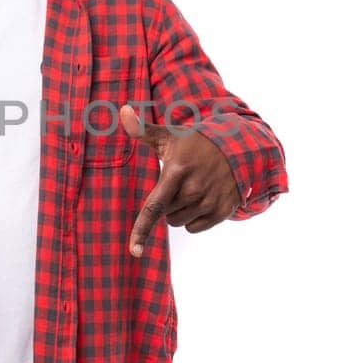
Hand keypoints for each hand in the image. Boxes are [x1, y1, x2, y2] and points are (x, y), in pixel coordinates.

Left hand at [120, 104, 239, 255]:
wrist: (239, 147)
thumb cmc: (196, 142)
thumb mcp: (170, 135)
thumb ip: (142, 129)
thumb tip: (123, 110)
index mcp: (177, 172)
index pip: (154, 207)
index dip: (141, 231)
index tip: (134, 252)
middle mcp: (194, 190)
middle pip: (165, 215)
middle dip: (167, 203)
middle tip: (179, 183)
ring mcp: (210, 201)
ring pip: (179, 222)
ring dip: (180, 211)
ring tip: (192, 189)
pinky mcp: (224, 211)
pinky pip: (195, 227)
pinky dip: (195, 218)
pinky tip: (203, 198)